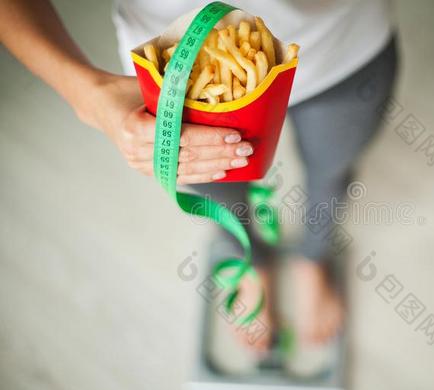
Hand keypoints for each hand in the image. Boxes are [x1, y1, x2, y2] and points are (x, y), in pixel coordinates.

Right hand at [80, 73, 252, 183]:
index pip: (182, 136)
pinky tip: (222, 172)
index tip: (235, 134)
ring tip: (240, 161)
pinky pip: (179, 175)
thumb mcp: (151, 86)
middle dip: (221, 153)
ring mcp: (141, 164)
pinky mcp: (147, 170)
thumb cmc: (129, 90)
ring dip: (217, 165)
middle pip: (188, 155)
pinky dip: (203, 174)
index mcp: (135, 126)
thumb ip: (178, 98)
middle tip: (247, 149)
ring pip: (186, 168)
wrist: (102, 105)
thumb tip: (221, 101)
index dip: (210, 137)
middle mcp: (136, 150)